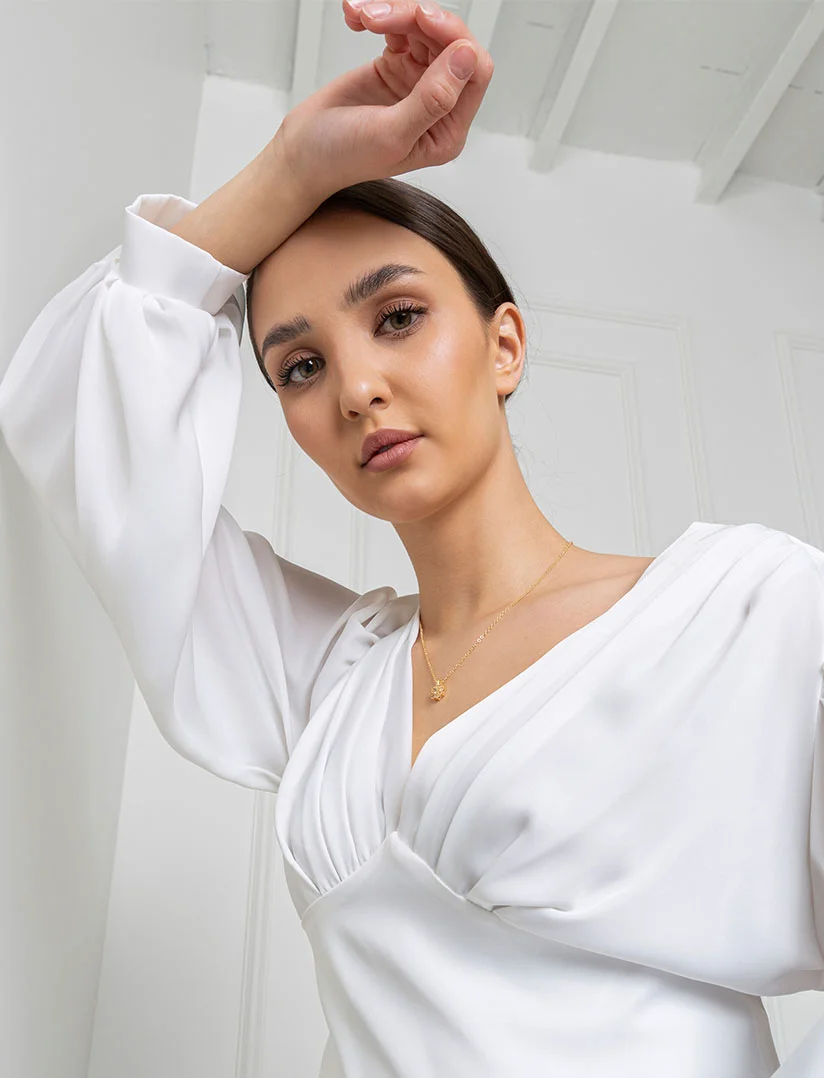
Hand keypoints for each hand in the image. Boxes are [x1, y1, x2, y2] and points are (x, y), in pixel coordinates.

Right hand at [275, 0, 493, 195]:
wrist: (303, 153)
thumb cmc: (343, 156)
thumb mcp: (390, 134)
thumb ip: (432, 100)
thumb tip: (466, 58)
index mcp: (447, 131)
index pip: (474, 74)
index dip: (455, 39)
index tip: (423, 20)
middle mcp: (439, 105)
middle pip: (448, 43)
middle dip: (416, 20)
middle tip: (379, 16)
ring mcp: (418, 84)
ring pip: (424, 30)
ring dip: (394, 14)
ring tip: (361, 15)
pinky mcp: (396, 66)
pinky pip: (400, 29)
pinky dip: (379, 16)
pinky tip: (355, 17)